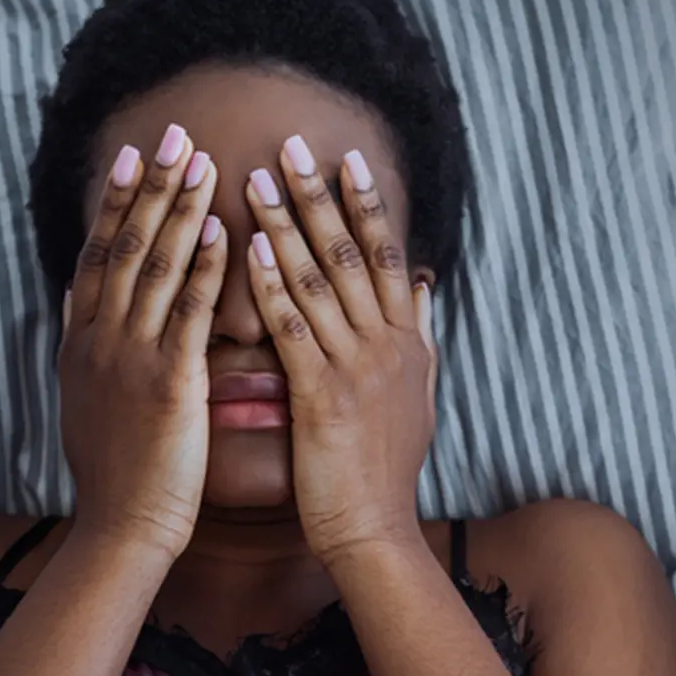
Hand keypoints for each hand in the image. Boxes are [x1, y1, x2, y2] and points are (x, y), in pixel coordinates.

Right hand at [61, 124, 226, 559]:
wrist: (120, 529)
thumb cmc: (115, 472)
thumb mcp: (83, 397)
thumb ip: (81, 343)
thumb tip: (73, 296)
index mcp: (82, 343)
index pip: (98, 254)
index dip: (117, 201)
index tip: (135, 156)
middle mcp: (100, 341)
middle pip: (125, 246)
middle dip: (152, 186)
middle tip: (175, 133)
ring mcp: (131, 359)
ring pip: (155, 267)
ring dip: (181, 210)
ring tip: (204, 162)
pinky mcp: (168, 383)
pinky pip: (189, 313)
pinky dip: (205, 269)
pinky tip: (224, 232)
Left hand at [243, 136, 437, 563]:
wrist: (374, 531)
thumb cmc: (384, 471)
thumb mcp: (417, 398)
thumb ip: (421, 337)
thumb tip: (427, 287)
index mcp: (408, 343)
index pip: (390, 257)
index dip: (368, 205)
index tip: (347, 159)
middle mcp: (389, 346)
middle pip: (355, 254)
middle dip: (321, 196)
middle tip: (292, 145)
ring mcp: (358, 369)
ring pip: (321, 280)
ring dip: (287, 226)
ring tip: (255, 180)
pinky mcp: (322, 396)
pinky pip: (295, 329)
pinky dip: (272, 286)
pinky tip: (248, 251)